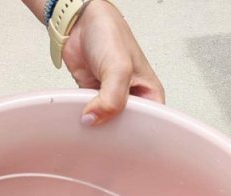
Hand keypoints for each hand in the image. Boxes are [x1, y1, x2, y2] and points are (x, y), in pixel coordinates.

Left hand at [63, 0, 164, 124]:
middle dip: (115, 132)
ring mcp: (112, 101)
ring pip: (108, 125)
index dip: (138, 134)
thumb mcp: (118, 68)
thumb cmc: (109, 35)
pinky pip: (91, 118)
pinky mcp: (94, 101)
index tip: (123, 137)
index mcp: (150, 95)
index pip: (150, 125)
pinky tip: (82, 115)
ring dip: (98, 125)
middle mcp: (133, 100)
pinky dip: (85, 118)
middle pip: (128, 129)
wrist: (80, 23)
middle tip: (105, 131)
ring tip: (93, 123)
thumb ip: (111, 99)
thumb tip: (93, 120)